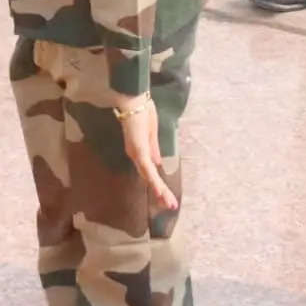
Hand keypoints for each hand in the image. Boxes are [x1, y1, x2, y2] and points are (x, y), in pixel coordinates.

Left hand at [118, 98, 177, 215]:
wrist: (133, 99)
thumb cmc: (142, 111)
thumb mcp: (151, 132)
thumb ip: (153, 148)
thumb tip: (158, 163)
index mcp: (139, 150)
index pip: (149, 171)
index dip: (158, 183)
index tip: (166, 196)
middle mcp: (136, 154)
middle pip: (149, 177)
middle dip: (160, 192)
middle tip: (171, 205)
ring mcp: (136, 153)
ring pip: (149, 176)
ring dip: (159, 189)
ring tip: (169, 202)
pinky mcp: (138, 149)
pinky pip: (147, 167)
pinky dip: (153, 179)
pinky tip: (159, 189)